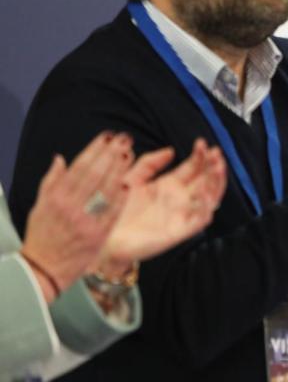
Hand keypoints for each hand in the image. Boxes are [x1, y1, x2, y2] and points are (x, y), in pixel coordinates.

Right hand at [20, 132, 133, 297]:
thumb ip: (51, 181)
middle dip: (110, 154)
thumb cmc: (42, 236)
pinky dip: (120, 196)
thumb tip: (61, 158)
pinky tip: (128, 182)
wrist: (44, 270)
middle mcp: (70, 207)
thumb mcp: (39, 207)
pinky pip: (112, 212)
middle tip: (123, 139)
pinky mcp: (98, 235)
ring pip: (105, 190)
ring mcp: (85, 221)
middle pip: (94, 174)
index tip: (106, 137)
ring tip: (128, 153)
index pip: (79, 167)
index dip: (94, 149)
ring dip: (118, 170)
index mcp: (56, 198)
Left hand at [97, 139, 226, 269]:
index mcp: (169, 185)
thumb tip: (171, 150)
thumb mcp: (132, 178)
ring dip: (217, 182)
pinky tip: (205, 193)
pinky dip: (207, 207)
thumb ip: (150, 163)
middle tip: (216, 153)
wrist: (104, 236)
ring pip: (210, 198)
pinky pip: (200, 219)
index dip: (200, 156)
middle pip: (206, 180)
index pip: (194, 168)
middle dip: (214, 166)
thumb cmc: (116, 209)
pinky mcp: (180, 231)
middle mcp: (180, 199)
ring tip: (218, 168)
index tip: (201, 143)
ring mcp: (182, 214)